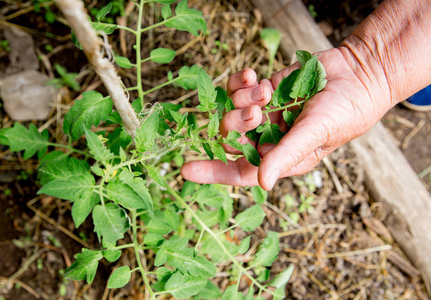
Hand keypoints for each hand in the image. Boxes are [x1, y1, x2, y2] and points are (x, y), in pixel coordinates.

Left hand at [181, 47, 390, 189]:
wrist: (358, 74)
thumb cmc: (345, 112)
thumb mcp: (315, 135)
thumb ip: (287, 155)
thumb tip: (263, 183)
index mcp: (279, 158)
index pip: (239, 171)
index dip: (213, 171)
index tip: (185, 169)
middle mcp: (267, 139)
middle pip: (230, 137)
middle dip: (235, 123)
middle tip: (256, 110)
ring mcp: (264, 113)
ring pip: (230, 110)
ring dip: (241, 99)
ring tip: (265, 89)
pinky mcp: (263, 90)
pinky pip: (237, 88)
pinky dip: (239, 81)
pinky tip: (251, 75)